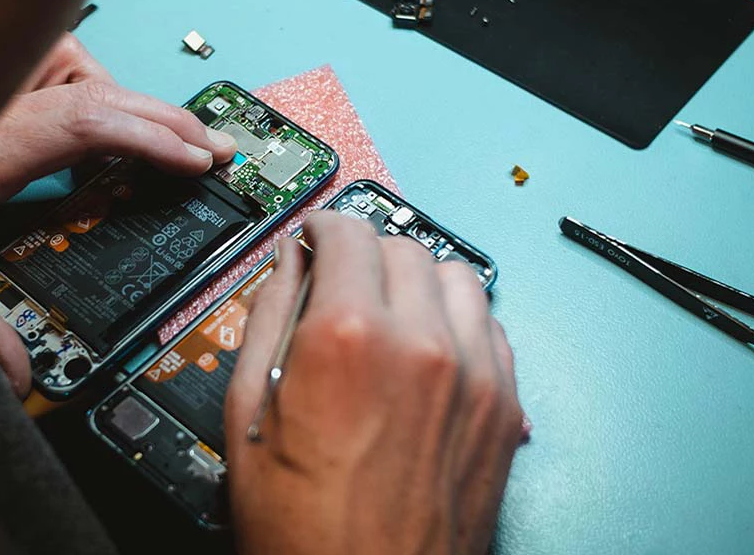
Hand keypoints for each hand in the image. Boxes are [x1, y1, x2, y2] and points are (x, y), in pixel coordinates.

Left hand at [0, 34, 235, 395]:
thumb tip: (18, 370)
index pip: (79, 122)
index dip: (148, 135)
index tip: (196, 158)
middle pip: (83, 78)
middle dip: (155, 112)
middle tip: (206, 144)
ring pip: (58, 56)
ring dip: (106, 90)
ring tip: (141, 135)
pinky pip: (32, 66)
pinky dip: (70, 87)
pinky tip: (81, 132)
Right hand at [225, 212, 523, 554]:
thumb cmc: (305, 531)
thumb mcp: (248, 416)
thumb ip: (268, 318)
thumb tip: (285, 265)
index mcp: (347, 337)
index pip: (346, 233)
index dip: (322, 228)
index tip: (315, 238)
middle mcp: (421, 343)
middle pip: (401, 247)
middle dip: (364, 254)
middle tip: (340, 282)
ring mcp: (473, 375)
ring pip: (455, 276)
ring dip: (417, 279)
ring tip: (388, 312)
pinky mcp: (504, 407)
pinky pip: (491, 326)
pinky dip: (458, 320)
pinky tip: (427, 347)